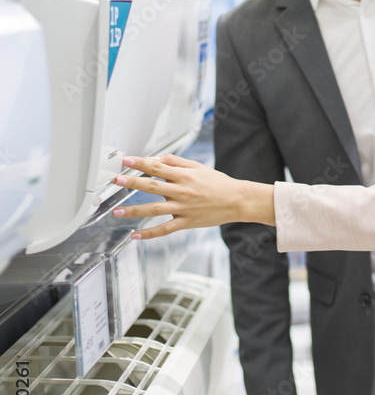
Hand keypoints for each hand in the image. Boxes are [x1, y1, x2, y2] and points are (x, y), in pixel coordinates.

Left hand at [110, 154, 274, 239]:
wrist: (237, 200)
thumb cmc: (218, 183)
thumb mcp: (198, 167)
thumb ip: (177, 162)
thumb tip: (157, 158)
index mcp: (184, 176)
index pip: (158, 167)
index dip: (141, 163)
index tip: (126, 160)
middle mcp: (182, 191)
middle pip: (153, 186)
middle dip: (132, 183)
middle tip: (116, 180)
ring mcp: (183, 209)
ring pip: (154, 210)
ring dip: (134, 211)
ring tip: (117, 211)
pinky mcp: (186, 222)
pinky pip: (165, 229)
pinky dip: (149, 234)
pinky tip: (135, 235)